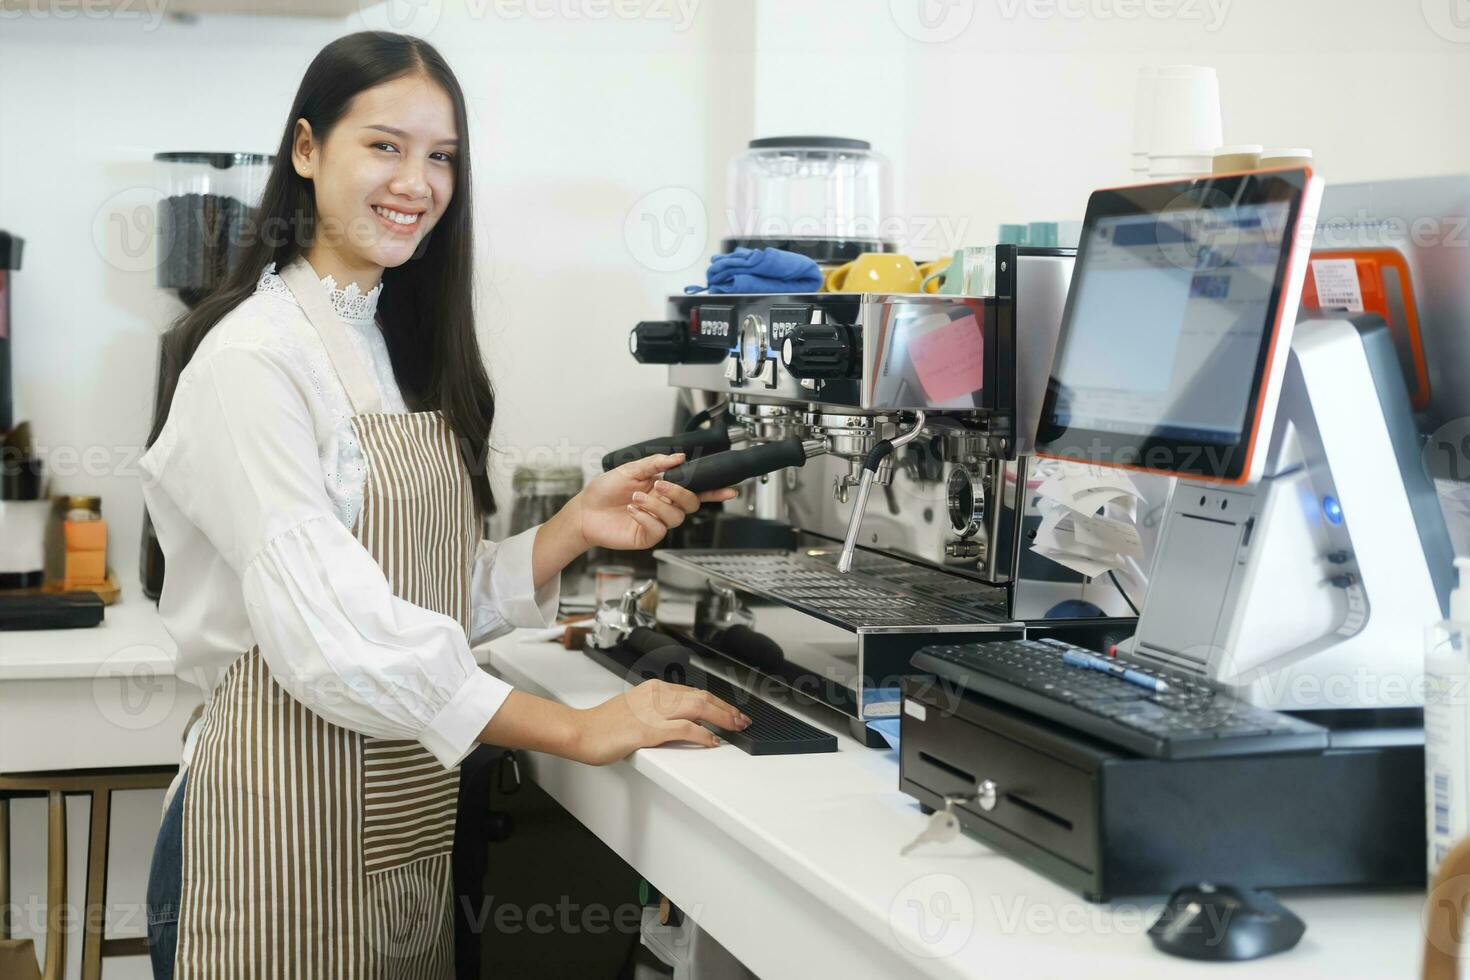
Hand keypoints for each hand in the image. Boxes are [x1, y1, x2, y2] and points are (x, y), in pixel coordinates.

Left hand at [571, 452, 737, 551]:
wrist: (585, 511)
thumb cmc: (605, 490)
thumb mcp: (629, 469)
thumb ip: (655, 462)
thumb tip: (679, 457)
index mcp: (664, 487)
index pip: (695, 490)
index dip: (714, 491)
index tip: (730, 489)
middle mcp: (664, 505)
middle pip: (690, 503)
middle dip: (679, 492)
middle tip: (660, 484)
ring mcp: (657, 522)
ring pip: (675, 516)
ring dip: (656, 504)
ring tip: (635, 497)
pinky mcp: (647, 536)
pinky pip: (658, 529)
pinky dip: (645, 517)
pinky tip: (632, 510)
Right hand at [572, 679, 751, 764]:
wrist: (580, 732)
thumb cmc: (604, 725)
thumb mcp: (637, 709)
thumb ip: (660, 711)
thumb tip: (686, 721)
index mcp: (654, 689)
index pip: (695, 692)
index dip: (718, 703)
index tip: (732, 712)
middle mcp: (656, 696)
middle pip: (702, 697)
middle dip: (727, 710)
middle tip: (742, 720)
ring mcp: (652, 712)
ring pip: (698, 708)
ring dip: (722, 718)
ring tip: (735, 728)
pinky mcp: (647, 730)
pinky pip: (683, 729)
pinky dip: (702, 734)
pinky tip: (712, 740)